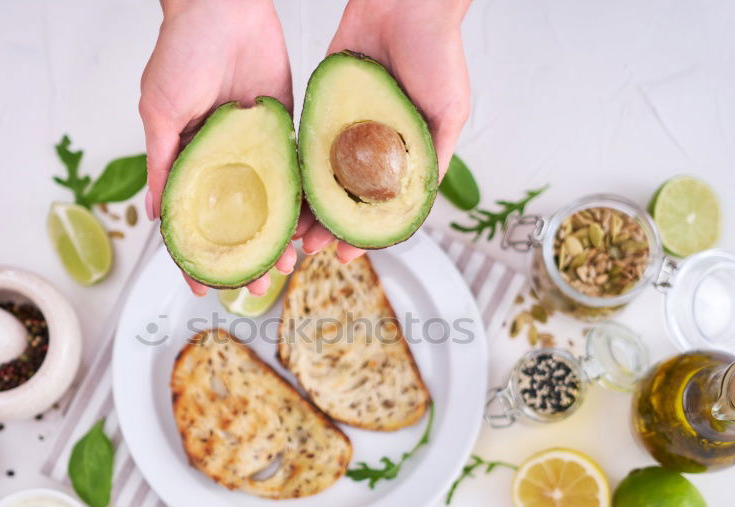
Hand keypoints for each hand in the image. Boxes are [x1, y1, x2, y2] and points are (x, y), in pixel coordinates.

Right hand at [140, 0, 296, 295]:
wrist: (225, 5)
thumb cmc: (183, 49)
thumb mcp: (160, 111)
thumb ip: (163, 162)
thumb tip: (158, 215)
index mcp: (189, 159)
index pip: (194, 221)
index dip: (198, 258)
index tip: (205, 288)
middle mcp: (225, 160)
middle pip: (238, 222)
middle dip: (248, 257)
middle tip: (260, 285)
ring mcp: (256, 148)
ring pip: (270, 206)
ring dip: (278, 238)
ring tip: (289, 263)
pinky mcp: (285, 131)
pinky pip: (295, 173)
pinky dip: (302, 203)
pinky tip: (309, 228)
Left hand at [296, 0, 470, 257]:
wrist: (407, 4)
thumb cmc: (437, 53)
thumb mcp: (448, 115)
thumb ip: (432, 160)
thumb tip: (416, 205)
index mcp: (404, 153)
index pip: (378, 206)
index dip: (362, 234)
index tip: (346, 255)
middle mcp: (373, 145)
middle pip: (345, 198)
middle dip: (328, 227)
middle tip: (309, 249)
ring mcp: (346, 128)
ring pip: (322, 178)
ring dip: (308, 207)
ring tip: (292, 231)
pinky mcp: (323, 106)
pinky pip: (306, 143)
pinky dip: (296, 170)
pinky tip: (286, 192)